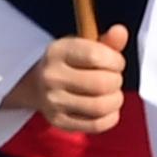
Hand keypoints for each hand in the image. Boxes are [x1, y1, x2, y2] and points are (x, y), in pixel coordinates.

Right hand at [6, 28, 131, 132]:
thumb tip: (120, 31)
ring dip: (115, 100)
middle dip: (117, 81)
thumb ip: (107, 41)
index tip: (116, 62)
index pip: (96, 56)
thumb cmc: (70, 62)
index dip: (116, 60)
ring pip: (100, 106)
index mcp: (58, 51)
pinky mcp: (59, 121)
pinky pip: (95, 125)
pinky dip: (110, 118)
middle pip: (101, 84)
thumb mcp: (84, 45)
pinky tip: (109, 110)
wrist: (36, 84)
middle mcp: (52, 77)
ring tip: (113, 94)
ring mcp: (53, 102)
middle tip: (114, 79)